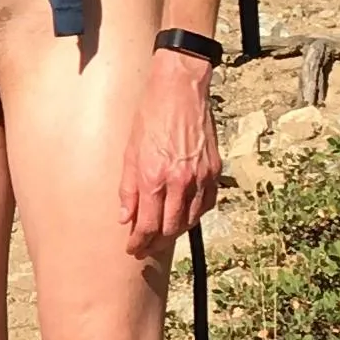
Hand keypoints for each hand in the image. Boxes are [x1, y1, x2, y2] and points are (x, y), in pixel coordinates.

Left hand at [120, 49, 224, 249]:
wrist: (180, 90)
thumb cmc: (150, 116)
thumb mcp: (129, 152)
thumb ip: (127, 189)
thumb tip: (126, 218)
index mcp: (153, 177)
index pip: (147, 224)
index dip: (139, 242)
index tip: (133, 249)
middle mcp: (179, 181)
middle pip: (170, 228)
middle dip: (156, 242)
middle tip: (146, 247)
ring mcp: (200, 177)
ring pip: (190, 220)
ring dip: (176, 231)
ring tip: (163, 233)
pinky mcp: (214, 170)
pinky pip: (207, 204)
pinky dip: (195, 214)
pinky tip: (185, 214)